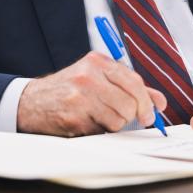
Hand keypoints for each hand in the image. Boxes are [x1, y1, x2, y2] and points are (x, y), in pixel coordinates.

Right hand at [16, 51, 166, 136]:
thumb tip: (160, 101)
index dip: (146, 102)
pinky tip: (85, 122)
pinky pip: (102, 131)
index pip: (134, 82)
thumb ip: (130, 87)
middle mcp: (89, 75)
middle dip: (129, 116)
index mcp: (97, 61)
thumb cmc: (69, 90)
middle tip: (120, 117)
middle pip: (130, 103)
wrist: (32, 101)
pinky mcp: (74, 116)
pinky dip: (98, 131)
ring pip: (118, 119)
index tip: (149, 115)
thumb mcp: (98, 79)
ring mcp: (80, 96)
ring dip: (113, 125)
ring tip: (97, 117)